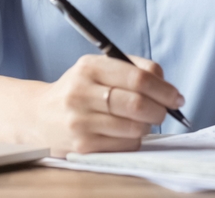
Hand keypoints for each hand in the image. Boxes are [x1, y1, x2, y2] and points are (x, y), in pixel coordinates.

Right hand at [31, 54, 184, 156]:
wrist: (39, 117)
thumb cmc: (78, 90)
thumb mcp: (97, 69)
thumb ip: (131, 69)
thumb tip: (165, 82)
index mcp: (89, 67)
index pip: (137, 78)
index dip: (163, 89)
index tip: (176, 96)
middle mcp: (82, 93)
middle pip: (138, 104)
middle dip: (160, 109)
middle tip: (164, 111)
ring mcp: (81, 122)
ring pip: (135, 127)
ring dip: (147, 125)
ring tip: (139, 120)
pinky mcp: (83, 146)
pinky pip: (125, 145)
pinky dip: (133, 139)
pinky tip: (123, 131)